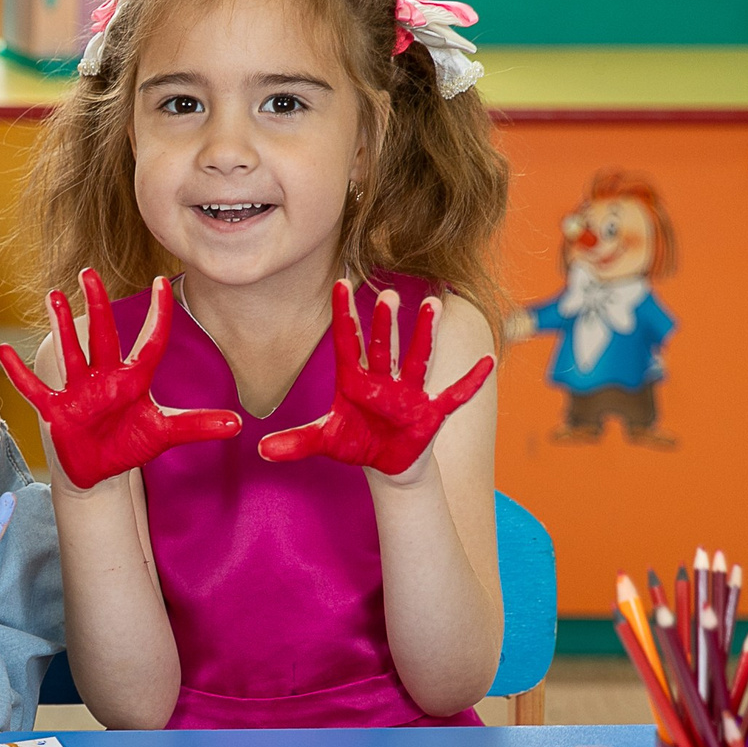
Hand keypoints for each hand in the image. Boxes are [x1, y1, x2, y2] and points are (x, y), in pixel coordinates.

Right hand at [0, 268, 241, 490]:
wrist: (99, 472)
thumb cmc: (128, 446)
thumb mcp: (164, 434)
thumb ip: (198, 426)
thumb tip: (239, 423)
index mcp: (133, 380)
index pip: (150, 341)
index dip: (159, 314)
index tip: (164, 281)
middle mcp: (105, 378)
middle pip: (102, 335)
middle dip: (97, 305)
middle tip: (90, 273)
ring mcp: (78, 391)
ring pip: (70, 352)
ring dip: (61, 326)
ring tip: (53, 295)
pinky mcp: (56, 411)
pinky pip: (35, 389)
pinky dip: (19, 373)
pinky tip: (1, 351)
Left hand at [258, 282, 493, 479]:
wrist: (386, 465)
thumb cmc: (357, 443)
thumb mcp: (325, 442)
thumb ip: (295, 443)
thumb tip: (260, 450)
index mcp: (354, 381)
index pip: (347, 342)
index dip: (344, 315)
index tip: (339, 282)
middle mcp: (383, 380)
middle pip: (383, 346)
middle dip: (386, 323)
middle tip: (387, 295)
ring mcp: (409, 394)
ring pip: (418, 359)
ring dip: (425, 334)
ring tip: (433, 304)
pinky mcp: (430, 413)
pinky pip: (454, 395)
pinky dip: (470, 381)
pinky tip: (487, 362)